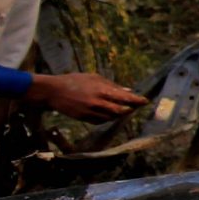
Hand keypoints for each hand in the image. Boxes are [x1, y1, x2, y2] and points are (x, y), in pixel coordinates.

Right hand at [26, 72, 147, 120]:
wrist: (52, 92)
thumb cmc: (74, 81)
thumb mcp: (93, 78)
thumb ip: (111, 85)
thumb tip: (128, 91)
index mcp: (101, 90)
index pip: (124, 97)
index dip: (136, 100)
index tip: (145, 101)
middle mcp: (97, 103)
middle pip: (120, 111)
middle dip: (129, 109)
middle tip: (135, 106)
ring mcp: (90, 112)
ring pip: (111, 117)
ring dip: (119, 114)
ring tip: (123, 108)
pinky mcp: (84, 119)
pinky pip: (101, 121)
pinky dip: (108, 118)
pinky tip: (109, 113)